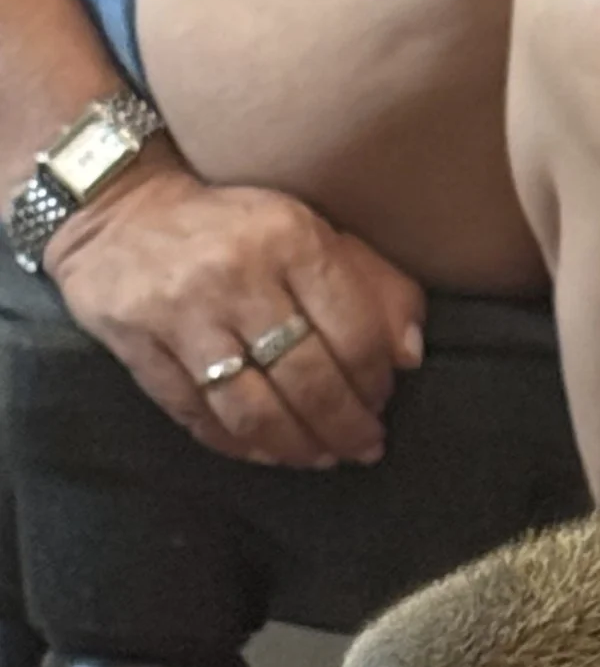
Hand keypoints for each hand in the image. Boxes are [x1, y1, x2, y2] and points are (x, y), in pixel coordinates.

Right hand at [45, 156, 426, 471]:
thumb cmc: (234, 231)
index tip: (380, 402)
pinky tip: (265, 451)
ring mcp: (180, 312)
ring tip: (320, 457)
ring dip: (297, 448)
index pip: (355, 335)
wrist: (121, 208)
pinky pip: (197, 415)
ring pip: (254, 411)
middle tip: (361, 447)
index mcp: (287, 238)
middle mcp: (233, 275)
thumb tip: (410, 353)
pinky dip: (238, 445)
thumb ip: (371, 284)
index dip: (376, 383)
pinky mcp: (136, 341)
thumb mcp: (308, 231)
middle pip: (308, 382)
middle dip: (345, 428)